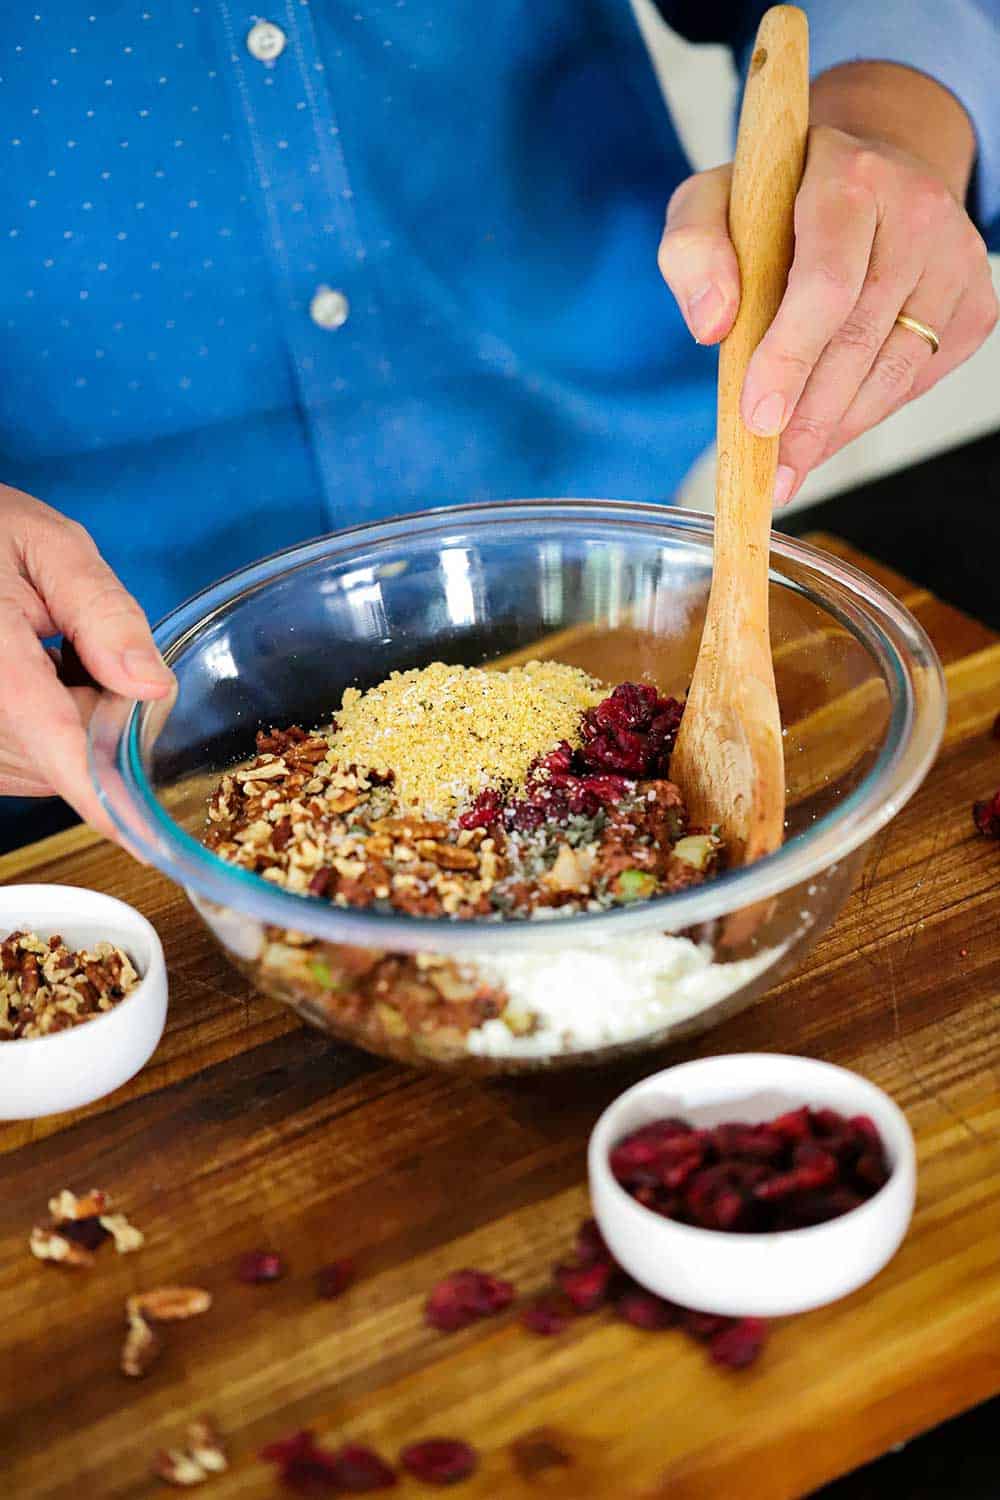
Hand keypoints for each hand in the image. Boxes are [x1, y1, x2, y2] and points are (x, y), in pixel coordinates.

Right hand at [0, 485, 173, 840]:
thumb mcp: (46, 546)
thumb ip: (101, 610)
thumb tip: (152, 684)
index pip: (57, 746)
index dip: (106, 796)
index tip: (148, 840)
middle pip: (71, 755)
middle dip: (105, 712)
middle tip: (84, 644)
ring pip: (56, 765)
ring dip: (79, 719)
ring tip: (54, 652)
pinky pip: (34, 762)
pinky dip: (55, 727)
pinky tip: (43, 675)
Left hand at [658, 75, 997, 507]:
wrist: (869, 174)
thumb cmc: (782, 199)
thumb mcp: (713, 200)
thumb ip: (693, 251)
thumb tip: (711, 325)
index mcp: (851, 180)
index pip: (827, 285)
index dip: (792, 359)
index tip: (758, 418)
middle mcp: (917, 213)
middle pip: (863, 339)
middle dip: (811, 418)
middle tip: (771, 471)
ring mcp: (955, 260)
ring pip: (897, 369)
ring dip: (839, 429)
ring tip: (793, 465)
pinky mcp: (974, 303)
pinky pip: (919, 379)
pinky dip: (868, 414)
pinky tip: (829, 429)